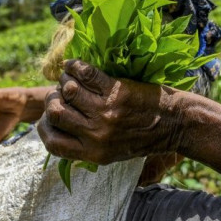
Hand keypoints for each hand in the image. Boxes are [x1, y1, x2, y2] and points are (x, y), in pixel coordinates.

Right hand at [37, 60, 181, 164]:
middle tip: (61, 93)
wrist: (176, 124)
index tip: (50, 117)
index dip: (44, 127)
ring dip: (65, 80)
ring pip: (68, 90)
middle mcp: (96, 134)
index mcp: (93, 154)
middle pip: (54, 112)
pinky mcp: (117, 91)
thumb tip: (58, 130)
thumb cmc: (146, 138)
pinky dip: (75, 66)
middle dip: (52, 99)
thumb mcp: (113, 154)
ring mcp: (106, 112)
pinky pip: (85, 73)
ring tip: (72, 79)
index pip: (52, 143)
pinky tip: (75, 65)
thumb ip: (87, 146)